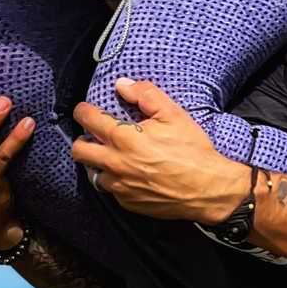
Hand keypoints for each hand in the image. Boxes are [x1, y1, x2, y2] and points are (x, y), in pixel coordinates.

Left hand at [72, 80, 250, 223]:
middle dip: (83, 139)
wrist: (207, 188)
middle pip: (79, 150)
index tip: (86, 110)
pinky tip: (130, 174)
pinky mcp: (127, 203)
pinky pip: (111, 190)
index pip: (87, 119)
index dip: (83, 111)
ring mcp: (119, 186)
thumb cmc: (191, 148)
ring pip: (92, 173)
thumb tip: (122, 85)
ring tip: (112, 156)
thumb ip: (145, 94)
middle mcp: (115, 162)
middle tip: (96, 135)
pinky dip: (115, 180)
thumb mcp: (173, 113)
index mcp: (123, 137)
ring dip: (98, 162)